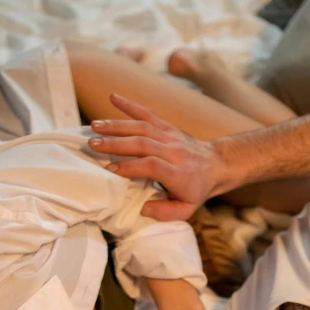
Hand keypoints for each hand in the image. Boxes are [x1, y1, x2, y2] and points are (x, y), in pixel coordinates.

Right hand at [88, 94, 230, 220]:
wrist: (216, 164)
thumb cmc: (196, 190)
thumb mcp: (185, 209)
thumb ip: (164, 213)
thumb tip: (141, 208)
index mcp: (178, 173)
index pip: (152, 166)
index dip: (130, 167)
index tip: (109, 170)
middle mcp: (174, 151)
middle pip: (143, 143)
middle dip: (116, 143)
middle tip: (92, 145)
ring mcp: (170, 136)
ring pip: (142, 127)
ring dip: (117, 125)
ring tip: (94, 126)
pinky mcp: (167, 126)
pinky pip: (148, 113)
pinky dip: (130, 105)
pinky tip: (113, 96)